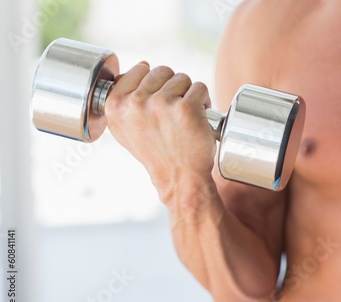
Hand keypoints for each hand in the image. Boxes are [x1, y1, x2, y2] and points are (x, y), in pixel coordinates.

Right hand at [105, 62, 215, 202]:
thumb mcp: (125, 128)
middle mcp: (135, 102)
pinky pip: (200, 88)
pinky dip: (204, 102)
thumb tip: (140, 65)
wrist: (180, 177)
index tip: (156, 107)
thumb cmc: (156, 153)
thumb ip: (126, 97)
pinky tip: (197, 120)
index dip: (154, 85)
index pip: (140, 69)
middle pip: (162, 71)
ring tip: (184, 118)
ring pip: (182, 78)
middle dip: (172, 88)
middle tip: (172, 114)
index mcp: (115, 105)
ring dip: (188, 95)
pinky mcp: (185, 108)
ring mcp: (160, 103)